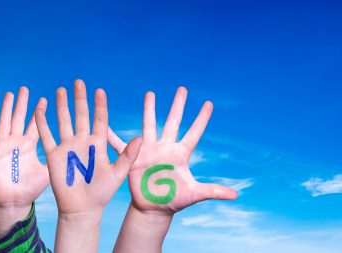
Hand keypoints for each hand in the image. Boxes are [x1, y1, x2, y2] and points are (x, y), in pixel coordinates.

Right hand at [0, 87, 48, 236]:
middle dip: (22, 103)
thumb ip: (58, 160)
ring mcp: (2, 145)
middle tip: (25, 88)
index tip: (46, 97)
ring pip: (4, 121)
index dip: (39, 111)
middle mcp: (16, 142)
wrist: (11, 202)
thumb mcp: (48, 173)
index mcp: (29, 145)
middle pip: (19, 118)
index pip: (35, 124)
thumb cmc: (30, 191)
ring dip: (6, 107)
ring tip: (9, 93)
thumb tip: (77, 152)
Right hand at [35, 79, 130, 214]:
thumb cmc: (102, 193)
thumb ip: (128, 156)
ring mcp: (67, 147)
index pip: (99, 119)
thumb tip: (140, 138)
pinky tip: (40, 109)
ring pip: (63, 121)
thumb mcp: (118, 173)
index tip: (99, 90)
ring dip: (61, 106)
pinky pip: (47, 135)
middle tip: (78, 82)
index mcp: (98, 144)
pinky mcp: (53, 155)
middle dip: (79, 98)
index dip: (99, 105)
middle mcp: (82, 142)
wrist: (82, 208)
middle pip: (80, 115)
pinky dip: (42, 123)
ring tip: (60, 90)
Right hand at [112, 87, 236, 213]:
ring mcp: (149, 151)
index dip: (201, 119)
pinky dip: (113, 135)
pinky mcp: (134, 158)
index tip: (209, 103)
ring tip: (150, 93)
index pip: (194, 133)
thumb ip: (213, 191)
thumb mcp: (194, 194)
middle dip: (177, 105)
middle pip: (172, 122)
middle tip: (182, 89)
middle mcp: (165, 148)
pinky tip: (106, 124)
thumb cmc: (174, 200)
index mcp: (180, 154)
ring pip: (149, 125)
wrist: (153, 208)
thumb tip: (235, 195)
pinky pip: (121, 145)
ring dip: (149, 109)